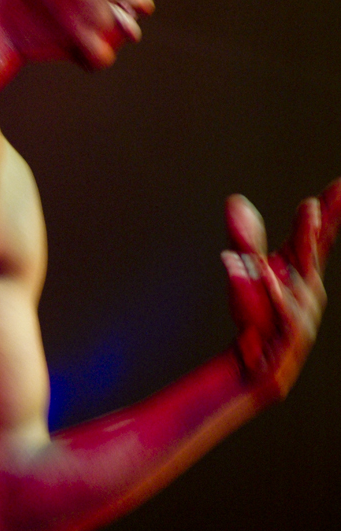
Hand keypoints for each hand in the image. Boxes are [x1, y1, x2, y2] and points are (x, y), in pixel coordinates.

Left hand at [221, 179, 340, 402]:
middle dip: (309, 233)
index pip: (318, 237)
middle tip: (311, 207)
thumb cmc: (259, 313)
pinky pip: (275, 314)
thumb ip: (244, 235)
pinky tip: (257, 276)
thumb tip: (235, 200)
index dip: (329, 212)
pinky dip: (266, 295)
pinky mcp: (285, 337)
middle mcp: (306, 290)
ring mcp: (299, 315)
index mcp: (301, 269)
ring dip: (277, 267)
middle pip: (307, 257)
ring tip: (274, 252)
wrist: (254, 363)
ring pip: (284, 286)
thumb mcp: (249, 269)